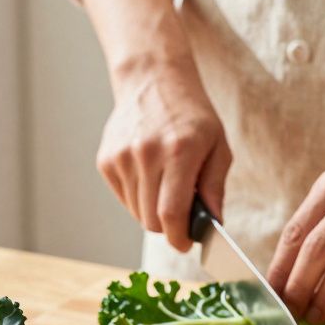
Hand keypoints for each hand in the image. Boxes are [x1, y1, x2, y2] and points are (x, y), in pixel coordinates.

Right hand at [96, 60, 230, 251]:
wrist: (152, 80)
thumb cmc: (191, 115)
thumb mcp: (218, 146)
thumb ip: (216, 187)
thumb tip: (214, 224)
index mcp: (179, 152)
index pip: (171, 213)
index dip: (179, 237)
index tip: (186, 244)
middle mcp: (146, 154)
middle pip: (151, 220)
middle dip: (168, 227)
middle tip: (182, 216)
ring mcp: (122, 157)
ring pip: (136, 213)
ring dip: (152, 211)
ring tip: (166, 186)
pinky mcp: (106, 160)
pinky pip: (123, 198)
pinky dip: (138, 198)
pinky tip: (149, 175)